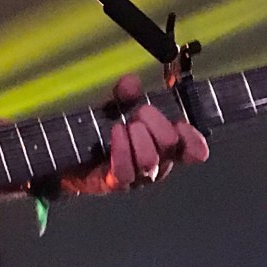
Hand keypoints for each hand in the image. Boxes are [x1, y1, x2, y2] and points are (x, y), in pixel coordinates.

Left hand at [66, 75, 208, 193]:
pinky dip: (121, 149)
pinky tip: (116, 132)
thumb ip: (125, 94)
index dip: (193, 138)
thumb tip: (131, 82)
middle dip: (155, 122)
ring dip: (137, 137)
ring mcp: (137, 177)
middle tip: (139, 113)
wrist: (71, 157)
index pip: (195, 151)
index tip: (179, 123)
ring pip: (149, 161)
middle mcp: (157, 165)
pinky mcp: (115, 184)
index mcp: (166, 148)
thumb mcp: (114, 107)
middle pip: (170, 145)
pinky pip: (124, 172)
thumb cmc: (101, 132)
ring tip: (124, 124)